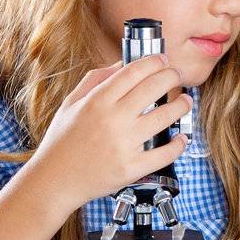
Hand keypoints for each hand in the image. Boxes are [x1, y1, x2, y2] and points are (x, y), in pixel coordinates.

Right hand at [34, 56, 190, 208]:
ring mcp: (124, 144)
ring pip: (165, 116)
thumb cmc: (61, 141)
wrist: (54, 180)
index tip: (162, 60)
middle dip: (171, 76)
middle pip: (154, 87)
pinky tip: (181, 138)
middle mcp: (113, 120)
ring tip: (185, 101)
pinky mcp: (131, 168)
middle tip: (176, 76)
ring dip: (182, 105)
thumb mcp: (71, 103)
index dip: (153, 61)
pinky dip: (178, 144)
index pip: (134, 71)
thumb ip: (96, 79)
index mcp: (98, 101)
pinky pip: (164, 153)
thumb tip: (123, 63)